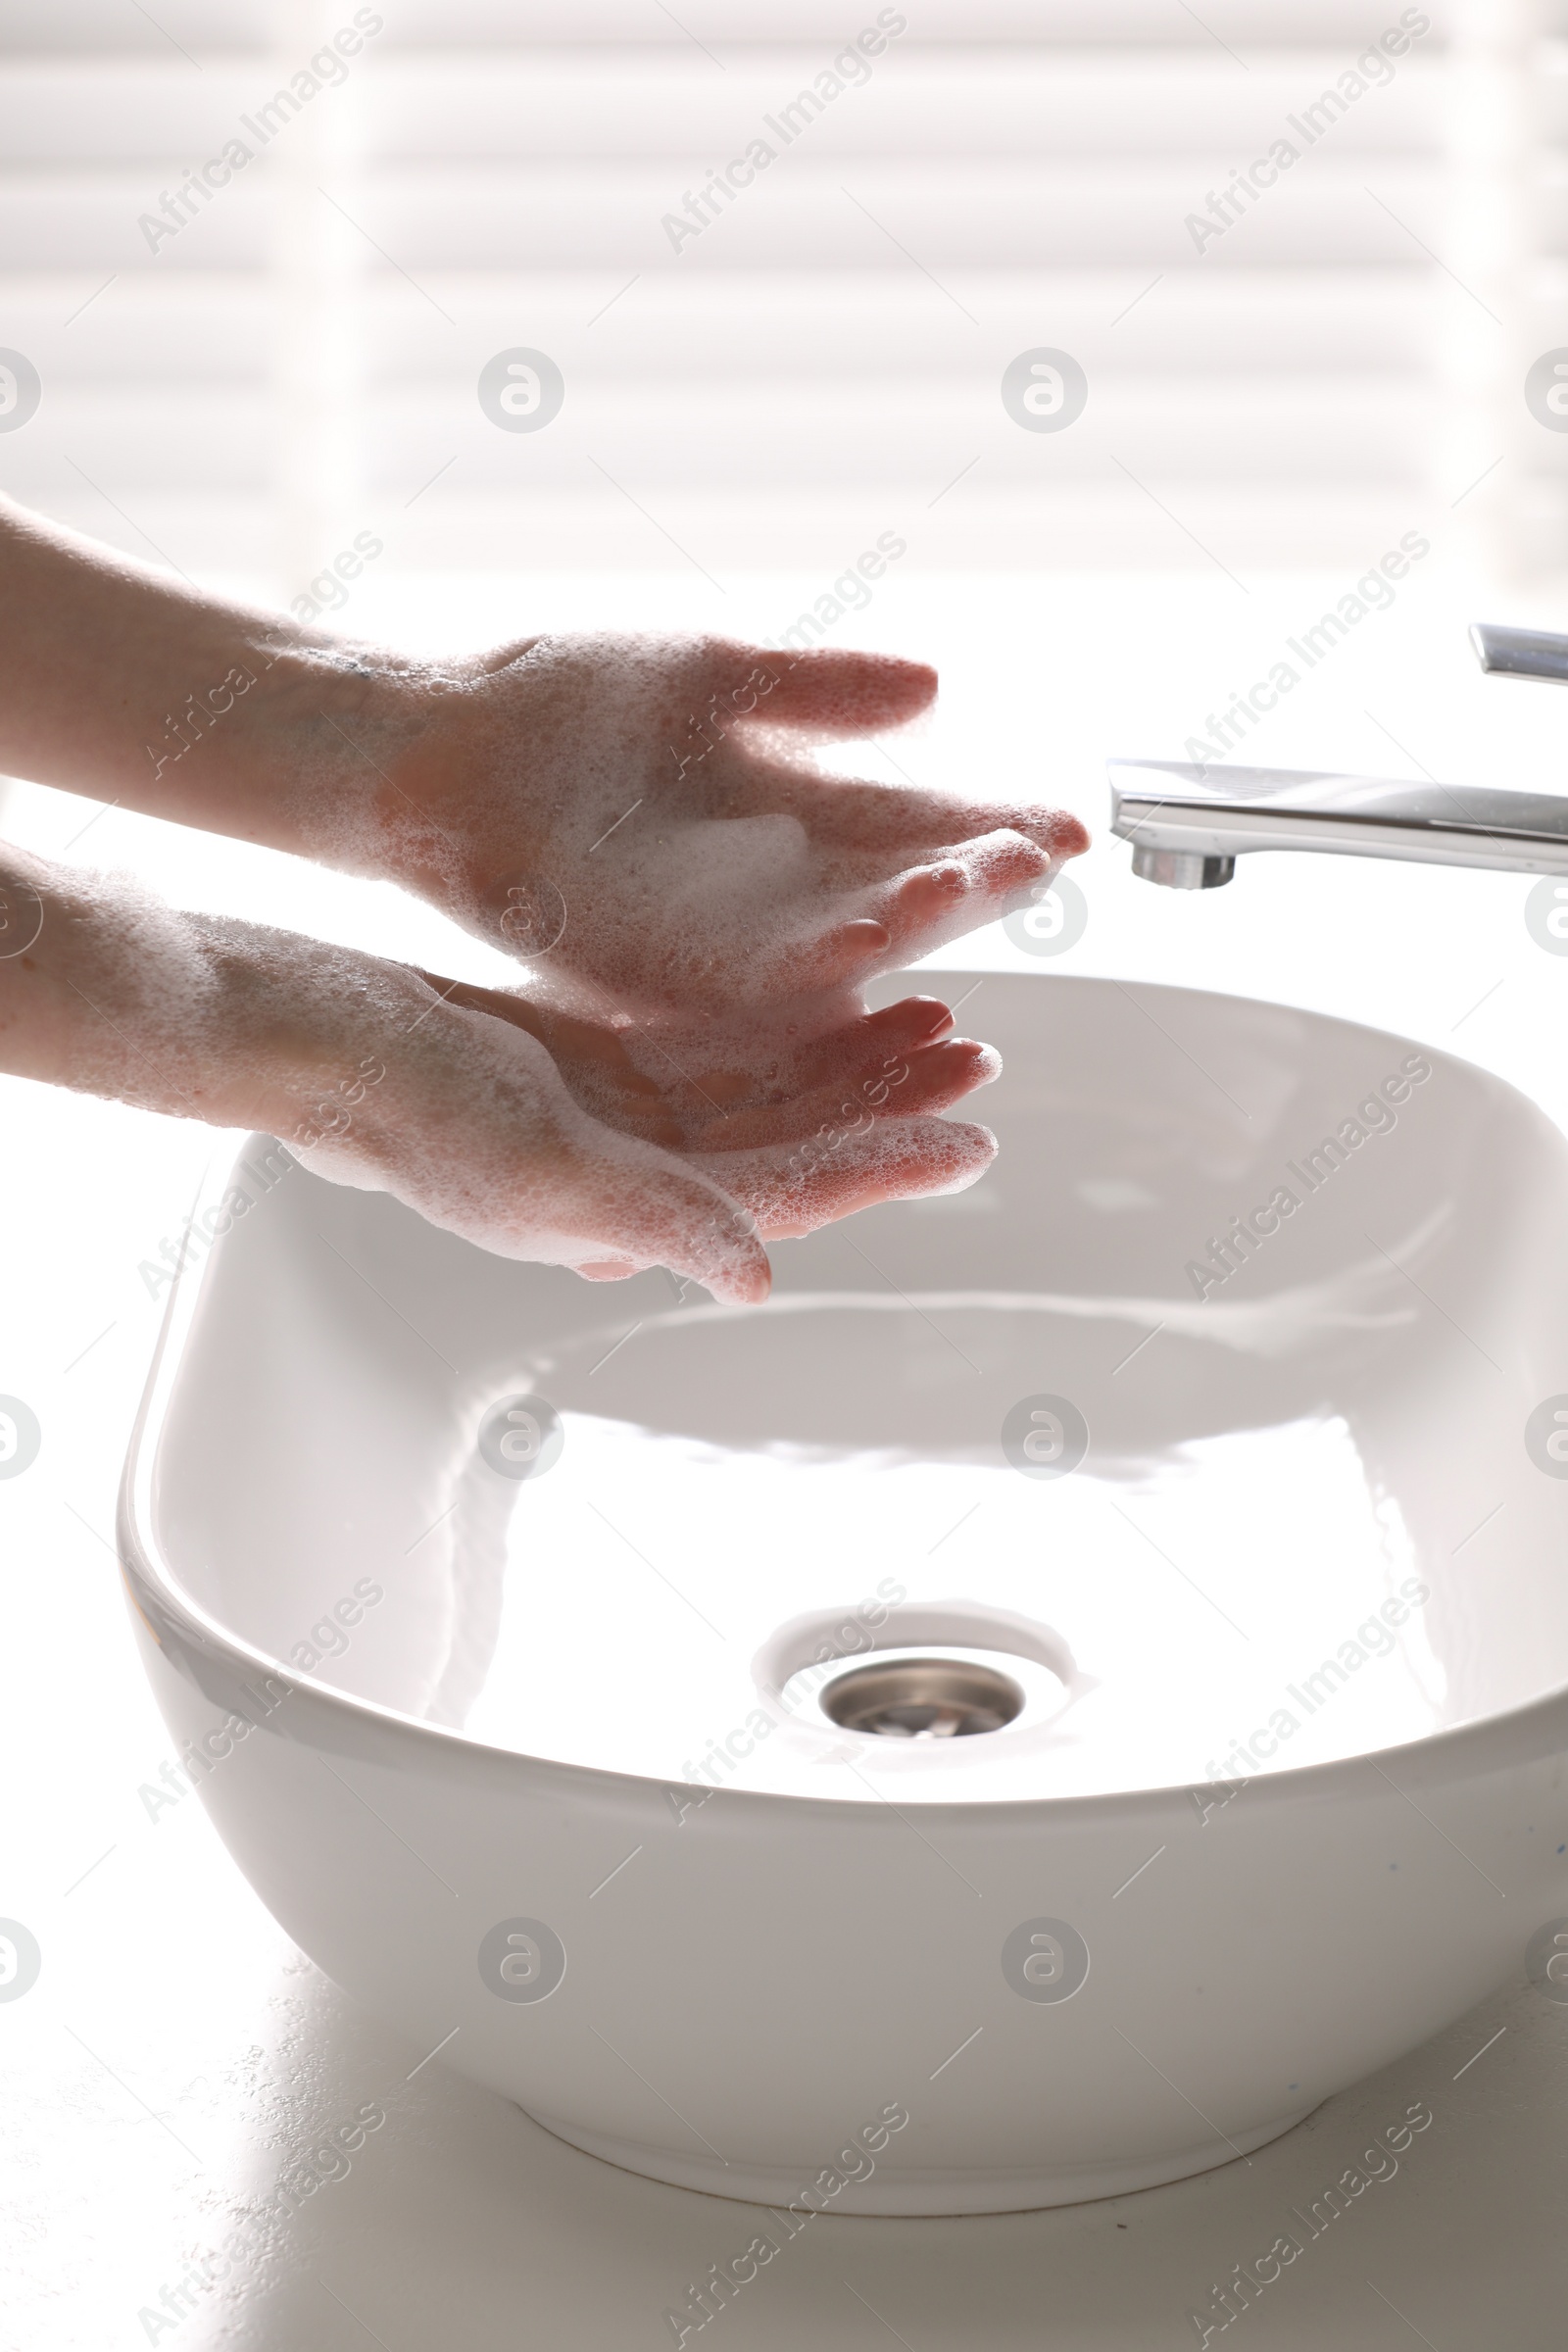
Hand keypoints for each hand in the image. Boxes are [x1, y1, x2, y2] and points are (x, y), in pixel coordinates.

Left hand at [353, 633, 1086, 1017]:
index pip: (917, 826)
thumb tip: (933, 685)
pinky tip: (872, 933)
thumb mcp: (713, 674)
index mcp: (794, 811)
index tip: (1069, 821)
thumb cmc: (563, 701)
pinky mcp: (659, 971)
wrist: (441, 743)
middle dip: (976, 877)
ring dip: (916, 919)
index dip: (991, 826)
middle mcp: (773, 888)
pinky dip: (814, 957)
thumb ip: (820, 689)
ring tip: (986, 887)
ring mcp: (719, 936)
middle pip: (898, 889)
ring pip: (841, 940)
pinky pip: (753, 977)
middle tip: (1050, 855)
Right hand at [406, 971, 1000, 1282]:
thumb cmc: (417, 1111)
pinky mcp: (612, 1068)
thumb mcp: (541, 1169)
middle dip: (889, 1110)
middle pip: (798, 1148)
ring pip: (772, 1098)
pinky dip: (788, 1029)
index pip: (788, 1200)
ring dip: (852, 1064)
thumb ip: (659, 1221)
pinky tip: (844, 992)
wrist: (334, 1039)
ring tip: (934, 1020)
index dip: (883, 1170)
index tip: (972, 1140)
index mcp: (634, 1221)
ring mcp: (630, 1124)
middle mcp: (645, 1181)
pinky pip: (727, 1054)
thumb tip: (760, 1277)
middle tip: (976, 1061)